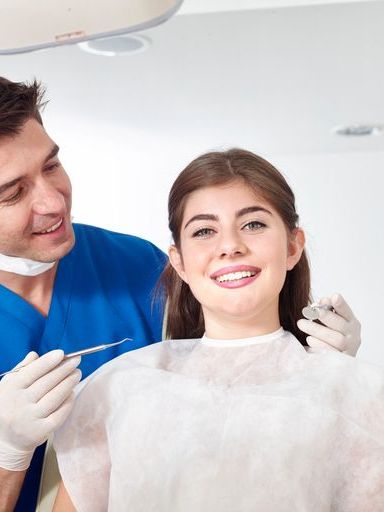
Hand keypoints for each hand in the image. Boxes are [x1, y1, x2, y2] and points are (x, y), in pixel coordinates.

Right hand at [0, 351, 80, 470]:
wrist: (5, 442)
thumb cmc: (9, 407)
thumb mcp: (7, 387)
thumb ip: (21, 370)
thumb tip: (35, 355)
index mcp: (9, 390)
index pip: (31, 372)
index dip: (47, 361)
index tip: (62, 353)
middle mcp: (18, 405)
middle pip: (47, 383)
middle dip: (64, 369)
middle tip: (76, 360)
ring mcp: (30, 420)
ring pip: (55, 397)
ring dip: (69, 383)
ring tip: (77, 373)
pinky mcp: (41, 432)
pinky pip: (59, 414)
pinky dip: (68, 402)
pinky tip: (72, 393)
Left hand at [297, 293, 360, 355]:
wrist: (333, 363)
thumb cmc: (329, 337)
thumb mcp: (329, 323)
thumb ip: (327, 311)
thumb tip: (323, 301)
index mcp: (351, 323)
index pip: (347, 312)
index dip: (341, 305)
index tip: (334, 296)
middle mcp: (353, 336)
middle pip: (341, 325)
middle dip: (325, 316)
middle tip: (308, 311)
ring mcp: (348, 350)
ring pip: (337, 339)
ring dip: (317, 330)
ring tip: (301, 323)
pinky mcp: (340, 361)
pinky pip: (331, 353)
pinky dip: (319, 345)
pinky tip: (309, 340)